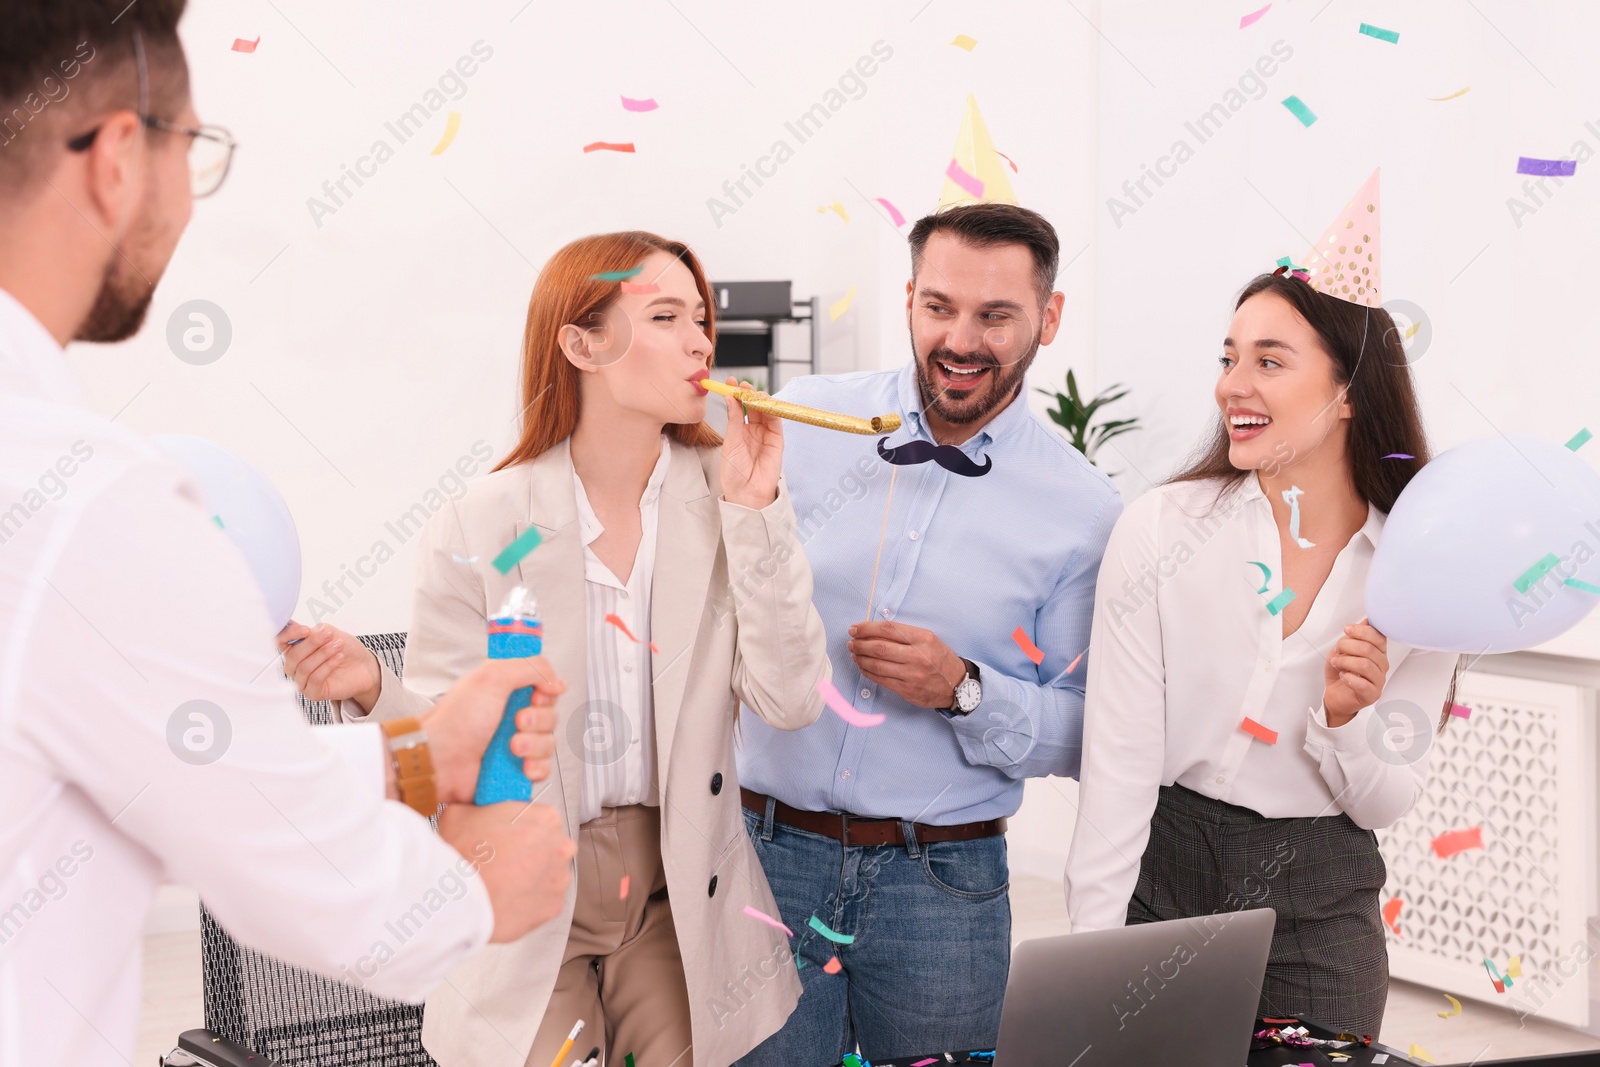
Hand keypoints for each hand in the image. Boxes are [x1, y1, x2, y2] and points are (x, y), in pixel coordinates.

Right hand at [277, 620, 382, 709]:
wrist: (364, 665)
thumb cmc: (345, 649)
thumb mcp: (330, 634)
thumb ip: (313, 631)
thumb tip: (298, 628)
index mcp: (295, 649)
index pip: (280, 642)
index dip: (289, 635)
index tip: (305, 630)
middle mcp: (295, 666)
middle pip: (293, 655)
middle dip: (312, 643)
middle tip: (329, 634)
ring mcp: (302, 681)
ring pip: (304, 667)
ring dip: (323, 654)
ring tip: (339, 645)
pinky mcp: (313, 692)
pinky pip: (315, 679)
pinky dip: (328, 666)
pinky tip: (338, 658)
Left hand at [420, 658, 565, 803]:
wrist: (439, 761)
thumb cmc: (454, 721)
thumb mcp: (492, 677)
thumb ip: (531, 667)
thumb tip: (557, 680)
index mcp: (507, 690)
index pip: (546, 687)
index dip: (546, 692)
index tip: (534, 695)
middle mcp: (513, 716)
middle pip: (551, 715)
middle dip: (538, 720)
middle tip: (516, 721)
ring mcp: (516, 743)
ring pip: (549, 743)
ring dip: (533, 745)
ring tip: (511, 747)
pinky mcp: (516, 768)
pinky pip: (543, 768)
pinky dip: (534, 767)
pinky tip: (519, 765)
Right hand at [437, 801, 574, 941]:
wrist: (459, 900)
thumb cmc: (462, 858)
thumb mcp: (461, 811)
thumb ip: (479, 805)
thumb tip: (476, 806)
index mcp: (546, 818)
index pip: (541, 818)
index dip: (521, 827)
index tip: (509, 836)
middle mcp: (560, 847)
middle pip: (549, 846)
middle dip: (529, 853)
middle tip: (503, 860)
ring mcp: (559, 878)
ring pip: (548, 874)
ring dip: (531, 877)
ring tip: (503, 882)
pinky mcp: (553, 906)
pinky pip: (544, 900)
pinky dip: (529, 900)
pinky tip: (508, 897)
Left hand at [719, 375, 782, 509]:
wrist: (745, 493)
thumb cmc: (734, 472)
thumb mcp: (730, 441)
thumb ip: (734, 419)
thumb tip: (730, 398)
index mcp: (740, 431)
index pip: (739, 407)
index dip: (735, 394)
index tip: (729, 382)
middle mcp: (754, 431)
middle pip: (753, 406)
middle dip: (747, 393)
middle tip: (740, 384)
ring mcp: (766, 434)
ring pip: (765, 411)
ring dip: (759, 399)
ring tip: (749, 391)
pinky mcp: (777, 440)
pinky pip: (776, 421)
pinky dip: (770, 410)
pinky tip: (761, 403)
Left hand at [847, 621, 966, 708]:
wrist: (957, 685)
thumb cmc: (940, 659)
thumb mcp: (928, 639)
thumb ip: (904, 634)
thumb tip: (873, 631)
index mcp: (923, 638)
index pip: (888, 629)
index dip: (867, 628)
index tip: (855, 629)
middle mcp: (918, 656)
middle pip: (879, 647)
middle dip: (860, 644)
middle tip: (851, 642)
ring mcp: (912, 675)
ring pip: (877, 665)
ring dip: (861, 658)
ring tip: (854, 654)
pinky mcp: (907, 690)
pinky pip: (881, 680)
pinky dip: (868, 672)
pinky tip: (863, 667)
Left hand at [1323, 617, 1388, 726]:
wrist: (1335, 694)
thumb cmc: (1341, 671)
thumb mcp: (1343, 649)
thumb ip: (1355, 636)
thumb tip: (1367, 621)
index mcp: (1378, 651)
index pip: (1378, 637)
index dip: (1361, 631)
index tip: (1346, 630)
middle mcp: (1381, 665)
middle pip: (1369, 649)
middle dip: (1347, 646)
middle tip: (1337, 650)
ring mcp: (1379, 680)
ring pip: (1365, 665)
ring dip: (1345, 662)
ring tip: (1336, 664)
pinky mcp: (1372, 694)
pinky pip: (1362, 684)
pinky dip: (1348, 678)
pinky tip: (1343, 676)